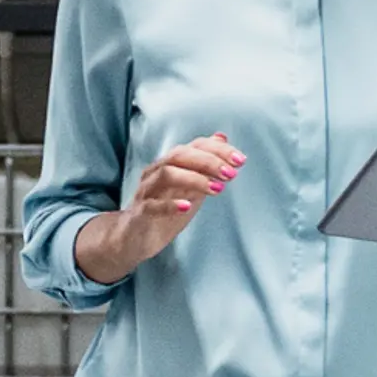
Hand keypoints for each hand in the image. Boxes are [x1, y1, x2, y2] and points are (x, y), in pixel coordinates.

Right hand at [117, 133, 244, 264]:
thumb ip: (204, 164)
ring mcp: (146, 191)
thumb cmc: (164, 208)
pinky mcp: (140, 213)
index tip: (241, 160)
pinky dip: (170, 204)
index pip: (194, 146)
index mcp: (169, 164)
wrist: (135, 238)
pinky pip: (152, 205)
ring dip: (194, 179)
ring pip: (166, 174)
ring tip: (217, 189)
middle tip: (231, 174)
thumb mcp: (190, 185)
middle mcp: (156, 172)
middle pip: (179, 155)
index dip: (218, 150)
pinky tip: (187, 206)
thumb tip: (222, 138)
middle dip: (209, 161)